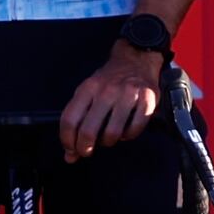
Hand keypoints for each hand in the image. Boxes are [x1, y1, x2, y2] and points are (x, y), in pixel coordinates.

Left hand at [59, 42, 165, 157]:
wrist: (135, 59)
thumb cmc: (108, 80)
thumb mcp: (88, 92)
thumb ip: (77, 120)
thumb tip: (70, 154)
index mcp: (87, 89)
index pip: (70, 119)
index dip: (67, 140)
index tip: (70, 150)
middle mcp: (106, 91)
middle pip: (89, 130)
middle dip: (85, 148)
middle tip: (86, 152)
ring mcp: (127, 95)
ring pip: (112, 133)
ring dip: (108, 142)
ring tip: (107, 139)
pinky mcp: (146, 100)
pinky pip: (135, 129)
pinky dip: (128, 136)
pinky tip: (125, 132)